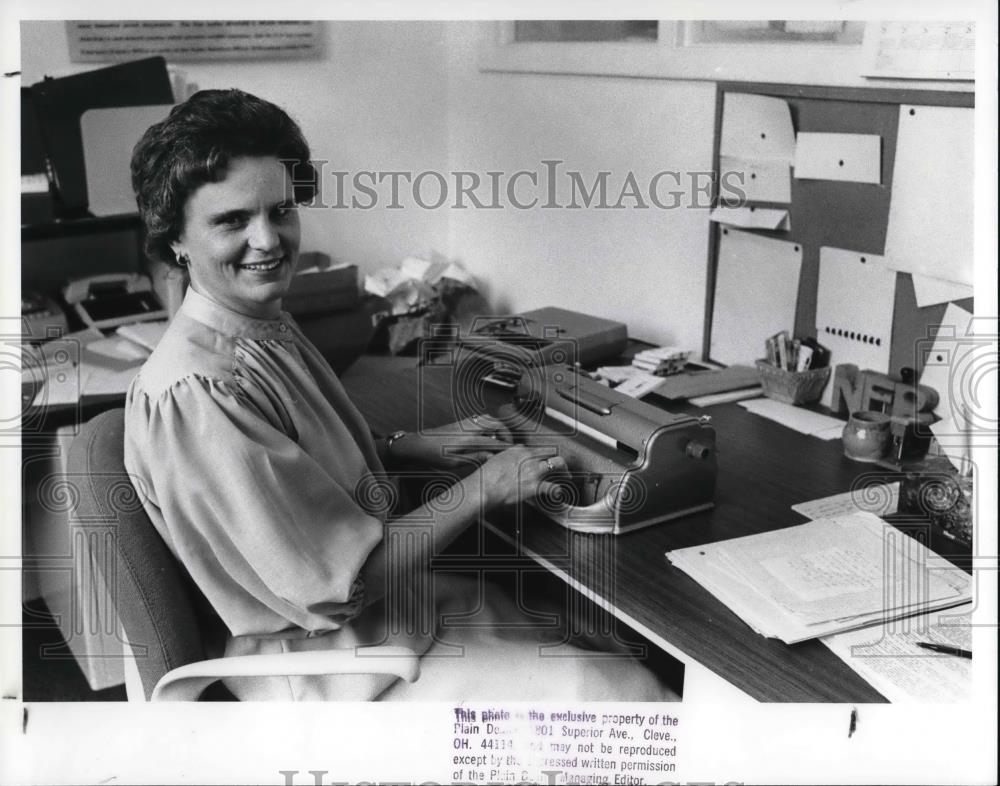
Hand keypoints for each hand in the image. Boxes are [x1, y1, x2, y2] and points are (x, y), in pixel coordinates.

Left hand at [390, 416, 512, 468]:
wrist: (419, 444)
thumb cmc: (433, 455)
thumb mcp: (454, 462)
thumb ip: (475, 458)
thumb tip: (491, 456)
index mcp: (469, 439)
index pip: (495, 441)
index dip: (507, 447)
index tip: (515, 452)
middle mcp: (469, 427)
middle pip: (497, 424)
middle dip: (507, 433)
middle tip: (510, 444)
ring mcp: (466, 422)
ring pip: (490, 419)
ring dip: (499, 427)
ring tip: (502, 439)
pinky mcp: (463, 421)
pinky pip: (482, 418)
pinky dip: (491, 424)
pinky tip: (490, 434)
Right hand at [473, 446, 568, 508]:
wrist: (484, 487)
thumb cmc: (486, 477)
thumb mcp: (493, 460)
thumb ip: (503, 458)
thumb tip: (500, 459)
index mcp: (518, 451)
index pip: (536, 448)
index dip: (542, 456)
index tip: (543, 461)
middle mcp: (529, 457)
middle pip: (551, 452)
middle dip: (558, 459)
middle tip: (561, 467)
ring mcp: (534, 471)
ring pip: (558, 464)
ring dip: (564, 470)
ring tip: (567, 476)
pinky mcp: (535, 486)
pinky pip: (553, 487)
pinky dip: (558, 491)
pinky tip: (558, 494)